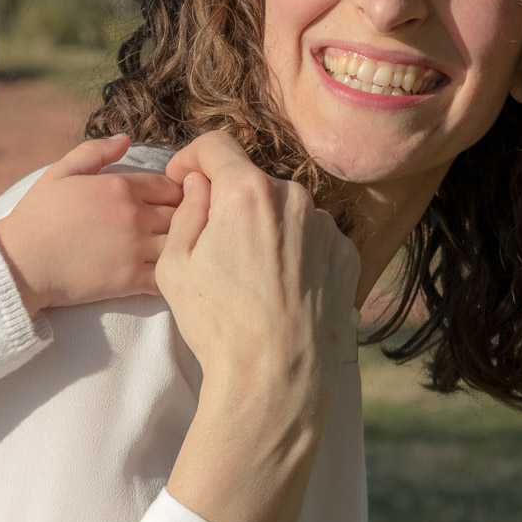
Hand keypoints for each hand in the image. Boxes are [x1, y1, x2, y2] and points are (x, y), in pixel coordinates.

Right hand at [0, 134, 180, 314]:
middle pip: (182, 212)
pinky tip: (170, 272)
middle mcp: (133, 215)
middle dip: (184, 218)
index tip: (169, 204)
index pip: (170, 185)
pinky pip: (168, 273)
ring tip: (178, 249)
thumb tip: (126, 138)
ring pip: (180, 242)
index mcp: (119, 187)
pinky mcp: (130, 279)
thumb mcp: (60, 173)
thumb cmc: (36, 217)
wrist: (18, 264)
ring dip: (182, 244)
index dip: (175, 193)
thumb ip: (95, 151)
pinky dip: (174, 272)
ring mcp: (134, 248)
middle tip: (178, 228)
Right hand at [158, 132, 359, 415]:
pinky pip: (314, 238)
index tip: (182, 178)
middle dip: (230, 201)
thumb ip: (186, 210)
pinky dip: (296, 251)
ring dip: (267, 226)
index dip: (192, 157)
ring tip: (252, 275)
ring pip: (286, 211)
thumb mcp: (175, 265)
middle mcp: (295, 197)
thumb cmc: (218, 323)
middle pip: (253, 182)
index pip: (216, 146)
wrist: (277, 376)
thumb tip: (199, 183)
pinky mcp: (347, 254)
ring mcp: (326, 226)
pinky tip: (281, 286)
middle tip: (214, 242)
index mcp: (247, 191)